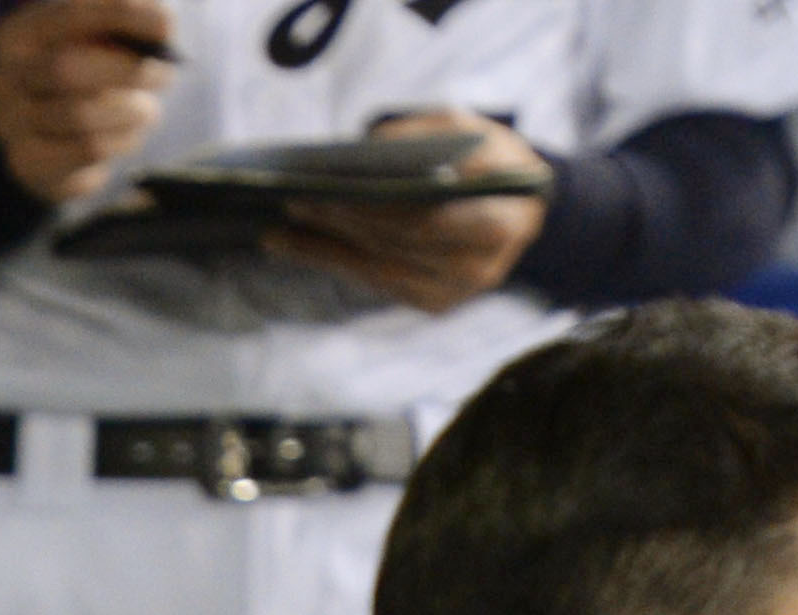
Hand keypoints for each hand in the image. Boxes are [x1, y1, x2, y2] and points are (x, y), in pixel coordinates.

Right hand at [0, 0, 178, 204]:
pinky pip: (86, 151)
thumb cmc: (84, 75)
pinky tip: (128, 135)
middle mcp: (5, 77)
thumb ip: (121, 22)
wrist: (50, 140)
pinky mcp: (28, 163)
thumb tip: (161, 27)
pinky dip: (119, 140)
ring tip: (146, 109)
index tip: (166, 26)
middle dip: (126, 71)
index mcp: (20, 33)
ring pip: (80, 117)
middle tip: (164, 75)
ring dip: (128, 112)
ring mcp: (11, 124)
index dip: (122, 16)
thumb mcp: (96, 39)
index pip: (72, 14)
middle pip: (66, 69)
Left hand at [264, 108, 549, 313]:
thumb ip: (425, 134)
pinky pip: (374, 282)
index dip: (379, 210)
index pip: (430, 222)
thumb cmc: (487, 157)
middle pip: (396, 246)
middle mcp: (479, 268)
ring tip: (277, 229)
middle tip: (294, 201)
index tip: (331, 190)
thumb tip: (368, 149)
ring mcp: (455, 292)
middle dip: (341, 223)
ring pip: (378, 270)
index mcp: (500, 222)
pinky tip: (294, 244)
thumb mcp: (467, 129)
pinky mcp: (432, 303)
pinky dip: (333, 261)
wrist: (519, 203)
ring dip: (323, 248)